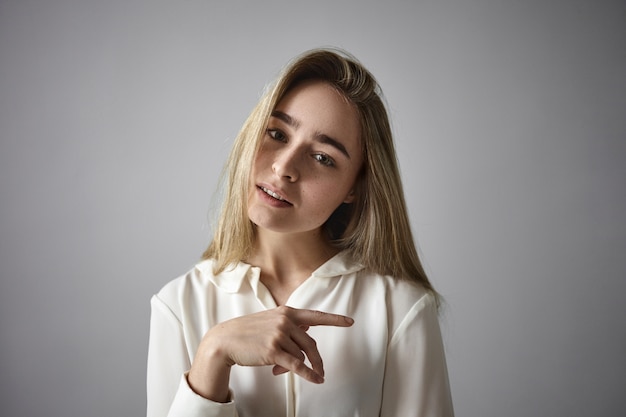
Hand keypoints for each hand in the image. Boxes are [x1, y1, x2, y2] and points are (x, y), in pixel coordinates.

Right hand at [188, 306, 353, 401]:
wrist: (225, 340)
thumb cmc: (247, 332)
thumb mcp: (270, 321)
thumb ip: (289, 324)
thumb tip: (307, 329)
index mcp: (286, 312)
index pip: (315, 316)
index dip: (334, 319)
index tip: (349, 322)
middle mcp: (285, 321)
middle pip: (311, 343)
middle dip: (316, 359)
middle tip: (320, 370)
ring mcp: (279, 335)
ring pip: (301, 356)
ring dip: (295, 366)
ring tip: (280, 370)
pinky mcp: (273, 351)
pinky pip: (297, 366)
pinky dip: (309, 374)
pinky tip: (316, 380)